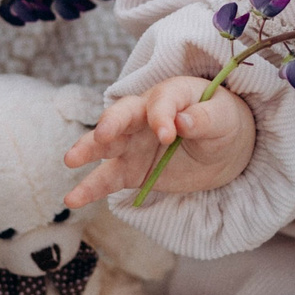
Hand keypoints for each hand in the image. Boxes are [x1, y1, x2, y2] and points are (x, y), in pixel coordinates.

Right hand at [62, 74, 257, 208]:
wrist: (222, 148)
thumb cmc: (223, 122)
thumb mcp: (223, 118)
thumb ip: (205, 118)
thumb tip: (183, 122)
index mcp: (169, 95)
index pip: (160, 102)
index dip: (161, 117)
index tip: (168, 135)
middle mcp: (144, 115)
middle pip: (122, 115)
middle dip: (111, 124)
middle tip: (103, 135)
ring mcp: (134, 143)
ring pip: (106, 145)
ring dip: (88, 150)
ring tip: (70, 160)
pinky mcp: (131, 169)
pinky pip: (108, 178)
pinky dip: (91, 188)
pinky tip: (73, 199)